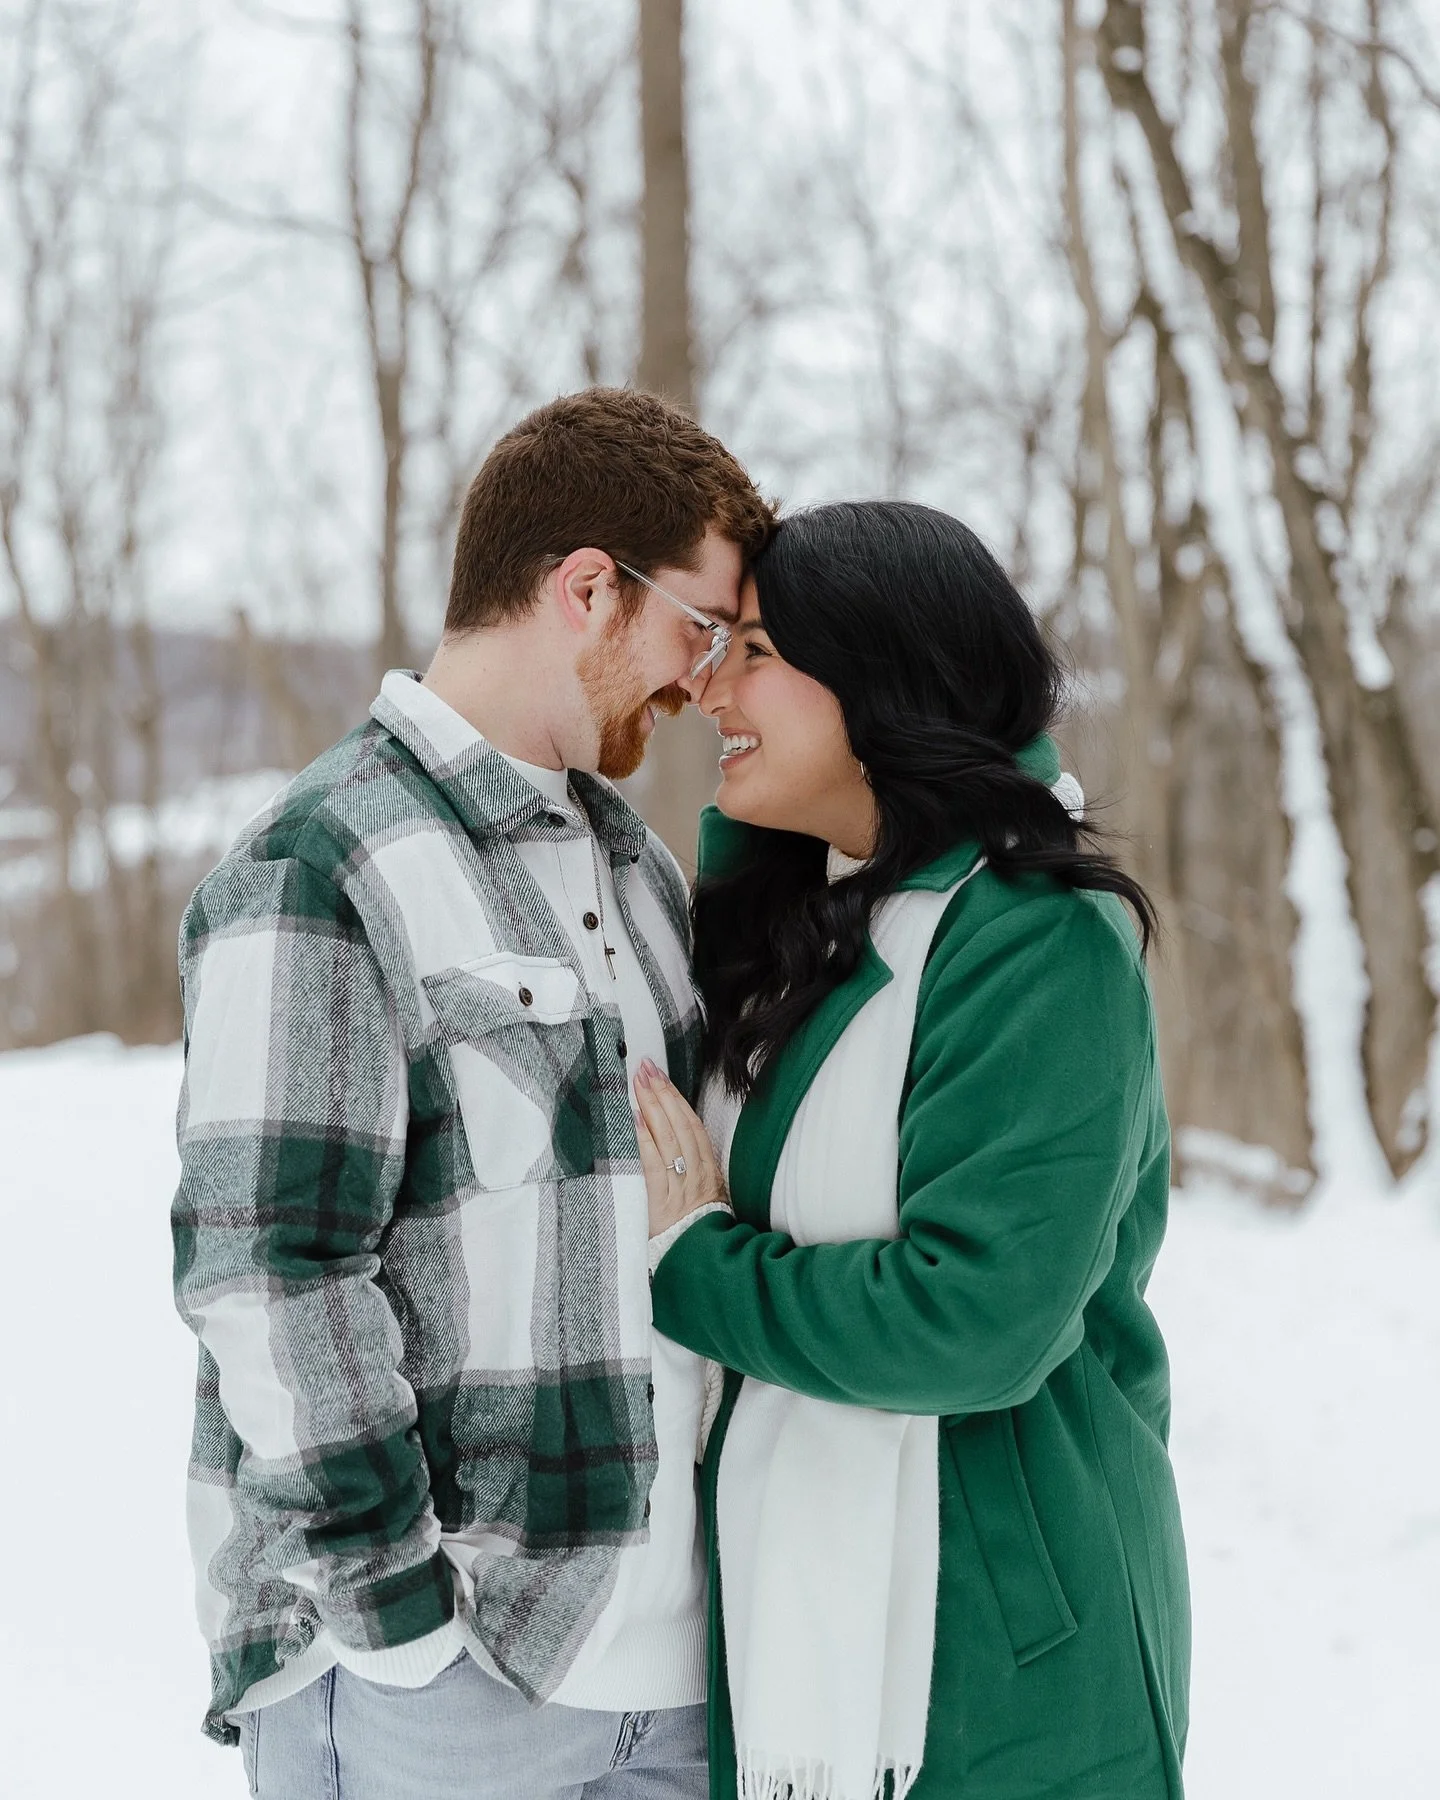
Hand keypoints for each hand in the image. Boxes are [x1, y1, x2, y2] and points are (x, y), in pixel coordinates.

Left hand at [633, 1059, 727, 1236]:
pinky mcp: (660, 1200)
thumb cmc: (700, 1227)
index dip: (676, 1098)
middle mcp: (695, 1172)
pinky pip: (652, 1164)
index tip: (661, 1076)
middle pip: (679, 1125)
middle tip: (646, 1069)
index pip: (691, 1124)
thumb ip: (692, 1165)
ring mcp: (678, 1185)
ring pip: (667, 1138)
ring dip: (652, 1107)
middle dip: (661, 1093)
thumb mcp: (706, 1193)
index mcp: (707, 1169)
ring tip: (638, 1083)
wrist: (702, 1259)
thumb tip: (668, 1132)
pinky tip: (634, 1120)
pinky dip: (644, 1139)